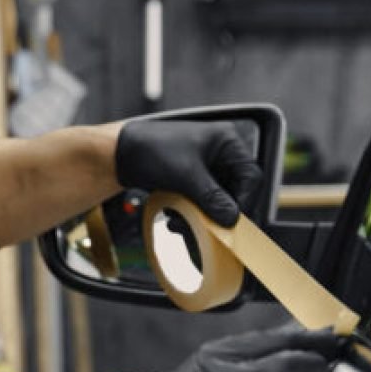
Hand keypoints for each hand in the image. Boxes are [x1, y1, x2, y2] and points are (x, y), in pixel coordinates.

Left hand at [115, 119, 262, 226]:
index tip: (230, 220)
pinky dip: (191, 215)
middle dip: (217, 213)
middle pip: (235, 192)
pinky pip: (202, 204)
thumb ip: (211, 196)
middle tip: (204, 229)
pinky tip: (174, 219)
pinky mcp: (193, 182)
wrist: (119, 152)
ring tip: (179, 224)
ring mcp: (206, 170)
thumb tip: (232, 219)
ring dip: (202, 218)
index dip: (244, 200)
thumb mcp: (185, 173)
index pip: (250, 176)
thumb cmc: (152, 149)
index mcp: (226, 142)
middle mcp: (220, 155)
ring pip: (217, 202)